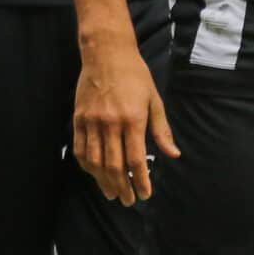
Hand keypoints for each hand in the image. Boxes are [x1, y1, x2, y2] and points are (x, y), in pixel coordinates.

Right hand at [73, 42, 179, 205]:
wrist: (107, 54)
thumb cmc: (135, 75)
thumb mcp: (154, 100)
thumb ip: (161, 130)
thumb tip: (173, 155)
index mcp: (133, 119)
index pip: (136, 160)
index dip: (141, 181)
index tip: (146, 194)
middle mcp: (111, 123)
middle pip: (115, 165)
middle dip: (123, 187)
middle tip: (129, 200)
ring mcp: (92, 122)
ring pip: (96, 161)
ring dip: (103, 181)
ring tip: (112, 193)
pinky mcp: (79, 119)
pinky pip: (80, 149)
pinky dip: (87, 166)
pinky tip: (94, 174)